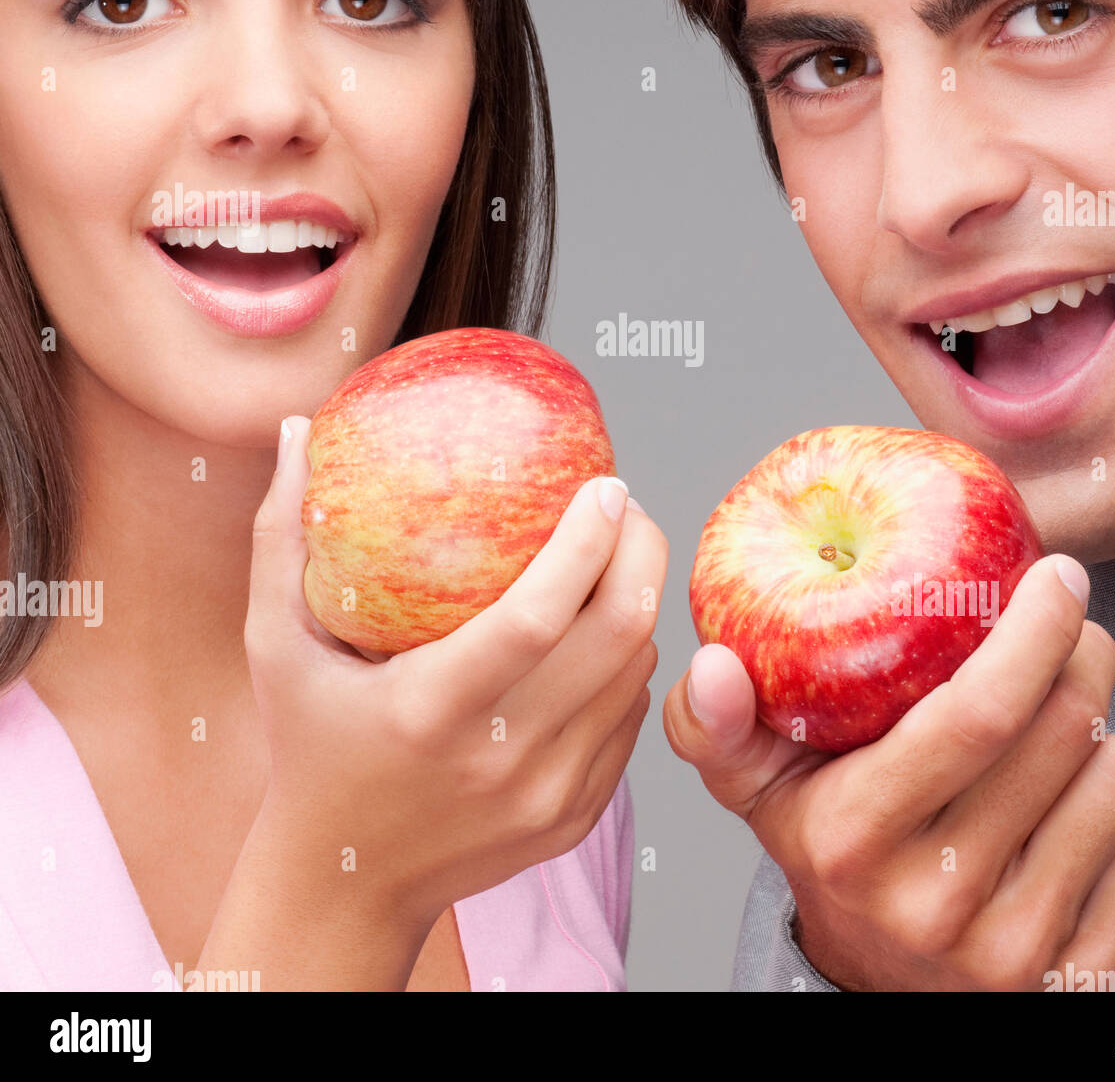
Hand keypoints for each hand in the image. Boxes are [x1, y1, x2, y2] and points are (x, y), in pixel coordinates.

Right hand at [244, 415, 664, 934]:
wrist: (346, 882)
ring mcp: (548, 794)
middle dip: (641, 552)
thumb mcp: (272, 645)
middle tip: (622, 504)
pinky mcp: (577, 816)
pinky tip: (596, 628)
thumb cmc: (308, 745)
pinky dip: (624, 661)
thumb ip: (277, 537)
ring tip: (612, 553)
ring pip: (634, 672)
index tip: (604, 483)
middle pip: (617, 636)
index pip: (537, 615)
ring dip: (636, 601)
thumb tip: (294, 434)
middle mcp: (500, 760)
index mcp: (428, 711)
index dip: (587, 542)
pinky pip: (630, 716)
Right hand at [663, 554, 1114, 990]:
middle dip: (1083, 652)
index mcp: (857, 839)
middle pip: (1063, 733)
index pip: (974, 715)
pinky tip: (1085, 796)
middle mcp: (937, 902)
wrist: (885, 986)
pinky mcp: (1084, 974)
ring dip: (1108, 725)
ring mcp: (1017, 947)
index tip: (1055, 574)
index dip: (1031, 631)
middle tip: (1069, 627)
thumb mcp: (757, 787)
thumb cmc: (832, 850)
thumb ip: (717, 723)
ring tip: (1061, 725)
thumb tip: (712, 665)